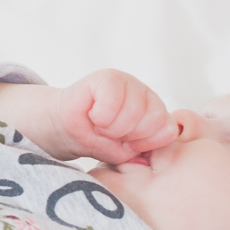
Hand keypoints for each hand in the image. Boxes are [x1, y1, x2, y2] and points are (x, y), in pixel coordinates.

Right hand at [0, 70, 176, 163]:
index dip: (143, 143)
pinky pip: (113, 102)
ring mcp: (129, 82)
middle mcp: (146, 93)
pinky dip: (101, 117)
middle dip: (128, 135)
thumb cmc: (95, 140)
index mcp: (155, 111)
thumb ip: (146, 147)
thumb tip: (165, 139)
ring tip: (100, 125)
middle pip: (153, 119)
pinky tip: (93, 115)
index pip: (166, 129)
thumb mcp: (123, 152)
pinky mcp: (108, 77)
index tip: (126, 144)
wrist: (64, 128)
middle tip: (110, 134)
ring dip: (112, 127)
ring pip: (135, 112)